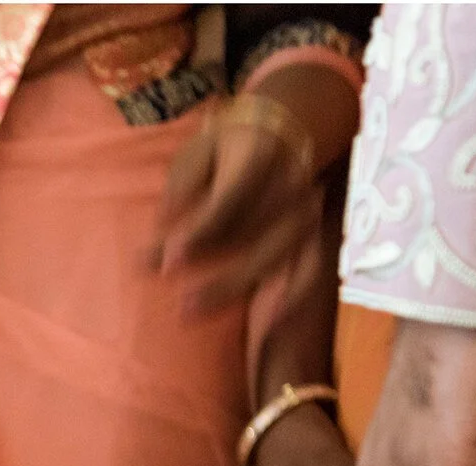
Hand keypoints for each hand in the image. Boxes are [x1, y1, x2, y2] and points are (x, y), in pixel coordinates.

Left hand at [152, 96, 321, 313]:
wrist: (277, 131)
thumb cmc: (223, 148)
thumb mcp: (195, 154)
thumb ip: (180, 189)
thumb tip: (162, 226)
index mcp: (257, 154)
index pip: (228, 200)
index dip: (199, 234)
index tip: (167, 263)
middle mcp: (290, 181)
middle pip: (255, 236)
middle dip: (217, 275)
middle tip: (180, 306)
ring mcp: (306, 207)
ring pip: (279, 256)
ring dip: (238, 289)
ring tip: (201, 315)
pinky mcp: (313, 230)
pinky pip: (309, 268)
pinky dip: (290, 298)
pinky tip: (267, 325)